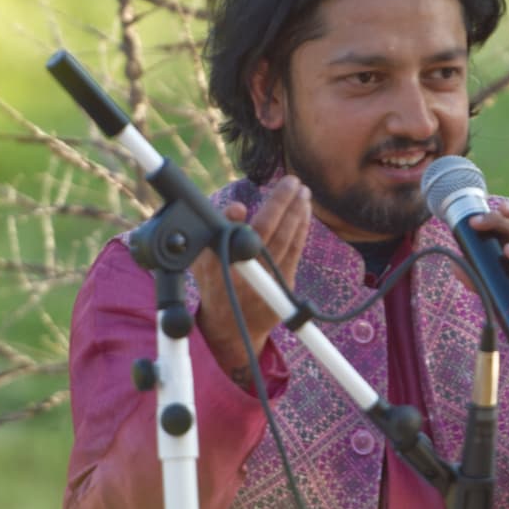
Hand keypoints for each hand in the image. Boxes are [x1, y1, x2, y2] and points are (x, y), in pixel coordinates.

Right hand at [194, 175, 310, 387]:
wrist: (232, 327)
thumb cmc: (215, 283)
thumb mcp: (203, 261)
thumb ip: (215, 232)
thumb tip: (235, 208)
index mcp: (218, 266)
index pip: (227, 239)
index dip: (233, 222)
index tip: (238, 207)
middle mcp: (243, 274)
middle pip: (266, 233)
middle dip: (280, 204)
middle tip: (292, 181)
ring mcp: (266, 281)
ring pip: (285, 240)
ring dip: (296, 213)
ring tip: (302, 192)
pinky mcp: (283, 286)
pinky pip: (295, 252)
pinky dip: (301, 230)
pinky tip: (305, 212)